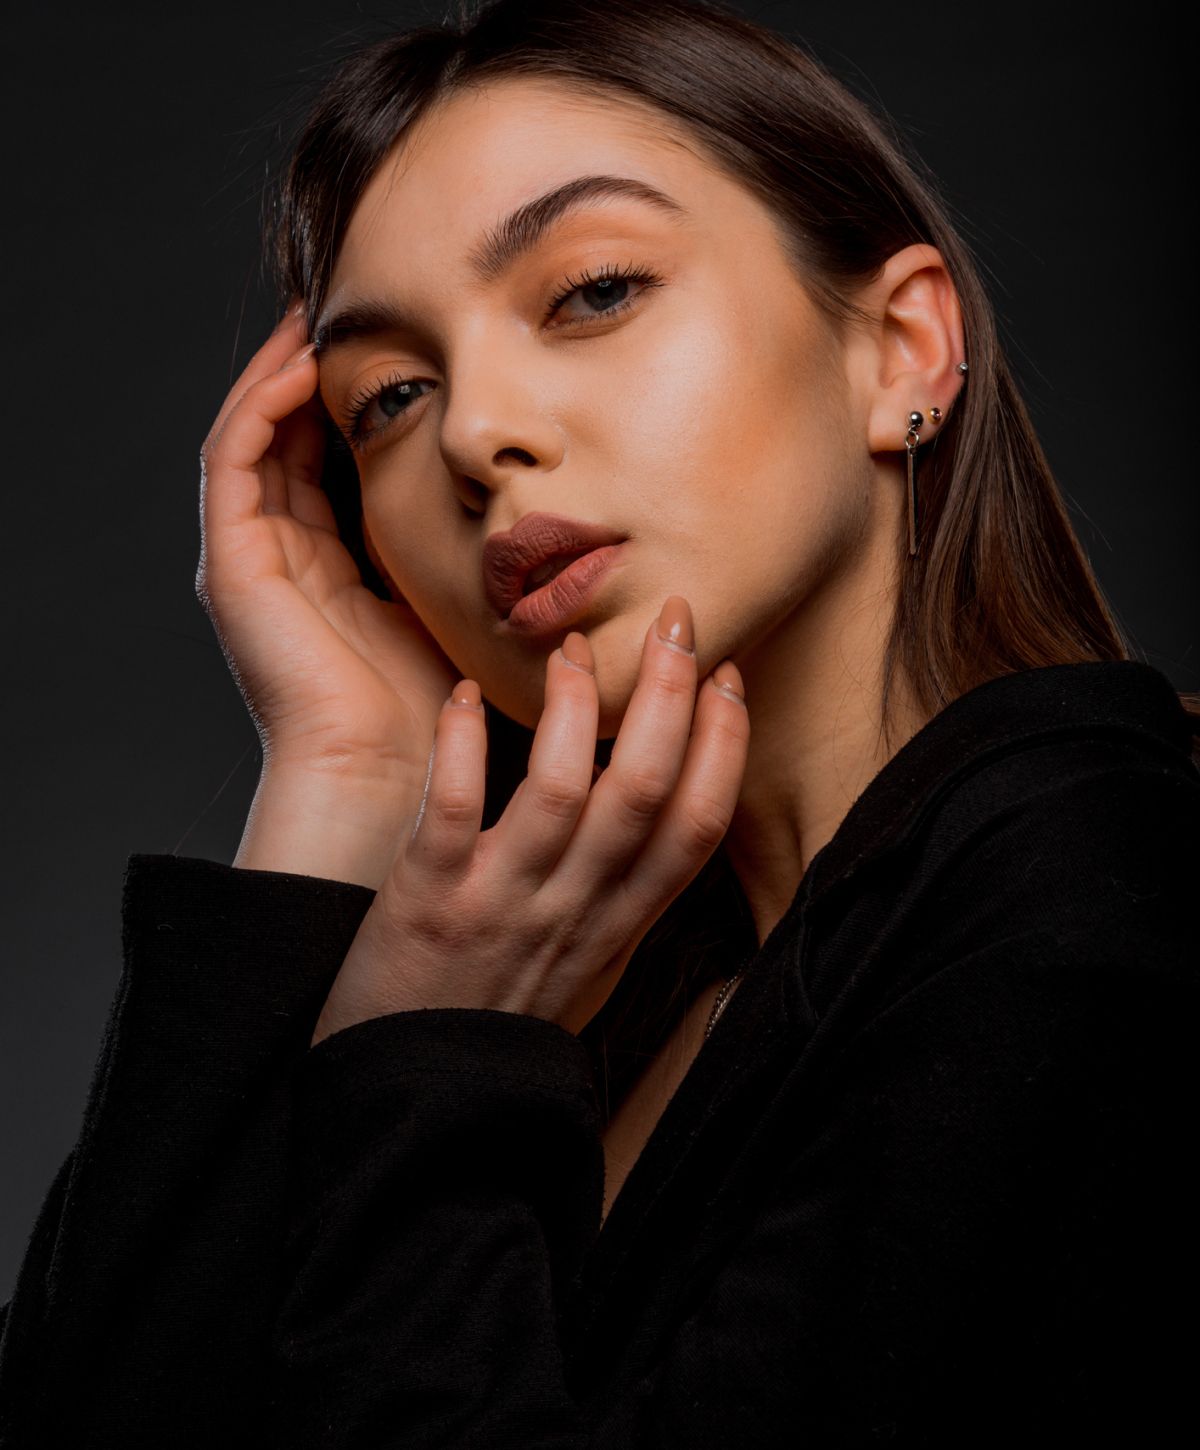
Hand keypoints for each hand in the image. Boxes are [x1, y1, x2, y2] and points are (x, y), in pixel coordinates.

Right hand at [196, 302, 461, 797]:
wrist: (383, 768)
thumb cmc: (427, 707)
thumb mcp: (446, 605)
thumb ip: (452, 550)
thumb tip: (510, 500)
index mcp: (322, 568)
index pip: (324, 461)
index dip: (349, 402)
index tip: (391, 348)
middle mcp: (277, 556)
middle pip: (283, 437)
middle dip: (311, 371)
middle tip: (348, 309)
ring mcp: (246, 557)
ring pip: (251, 433)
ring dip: (282, 372)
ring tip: (320, 315)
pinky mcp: (230, 560)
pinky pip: (234, 458)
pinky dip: (265, 405)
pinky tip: (307, 364)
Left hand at [311, 597, 749, 1043]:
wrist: (417, 1102)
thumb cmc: (500, 1017)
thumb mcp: (590, 968)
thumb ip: (627, 897)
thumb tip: (665, 819)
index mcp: (618, 925)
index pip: (696, 828)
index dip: (724, 747)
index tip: (729, 677)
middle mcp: (574, 912)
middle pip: (645, 793)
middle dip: (670, 698)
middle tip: (677, 620)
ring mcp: (503, 905)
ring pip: (563, 791)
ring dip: (573, 707)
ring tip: (570, 649)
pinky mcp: (428, 902)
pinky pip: (455, 808)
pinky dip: (465, 743)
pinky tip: (466, 694)